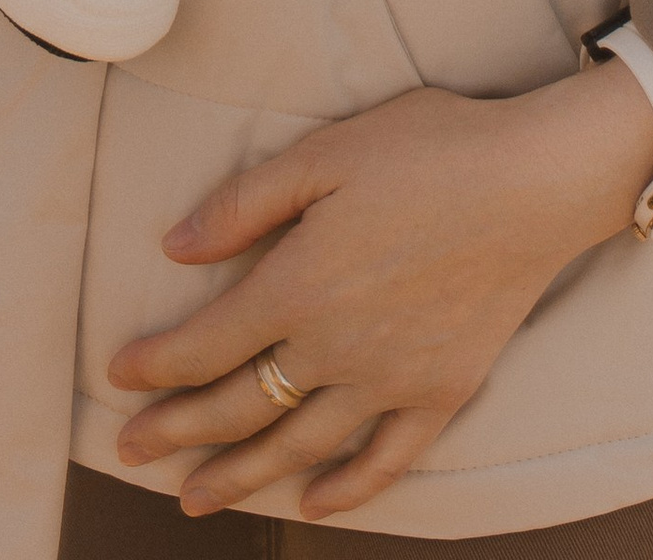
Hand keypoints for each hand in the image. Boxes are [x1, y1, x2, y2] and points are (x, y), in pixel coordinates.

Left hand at [105, 64, 652, 517]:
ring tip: (194, 499)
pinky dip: (345, 490)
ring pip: (297, 445)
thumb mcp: (327, 152)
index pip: (206, 344)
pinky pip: (383, 461)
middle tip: (129, 452)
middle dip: (175, 432)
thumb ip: (247, 203)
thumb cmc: (430, 150)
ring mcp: (388, 381)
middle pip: (238, 406)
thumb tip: (174, 248)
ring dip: (238, 477)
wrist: (534, 181)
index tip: (118, 377)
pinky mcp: (440, 395)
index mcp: (299, 285)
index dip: (157, 366)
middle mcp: (335, 348)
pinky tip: (312, 503)